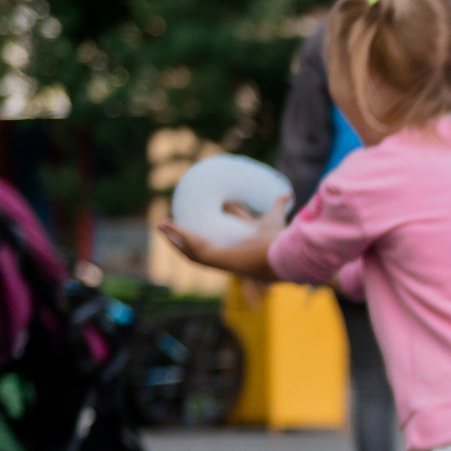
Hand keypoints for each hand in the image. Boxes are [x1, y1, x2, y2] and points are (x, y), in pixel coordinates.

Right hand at [158, 194, 287, 279]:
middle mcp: (227, 251)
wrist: (271, 255)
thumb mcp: (274, 216)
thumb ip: (279, 204)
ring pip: (192, 247)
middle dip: (187, 232)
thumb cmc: (274, 238)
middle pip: (203, 239)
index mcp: (240, 241)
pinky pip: (188, 247)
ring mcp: (217, 257)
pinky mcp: (210, 257)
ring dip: (175, 236)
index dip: (212, 218)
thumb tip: (288, 192)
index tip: (198, 207)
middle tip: (174, 220)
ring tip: (162, 226)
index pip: (223, 227)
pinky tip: (164, 227)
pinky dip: (175, 237)